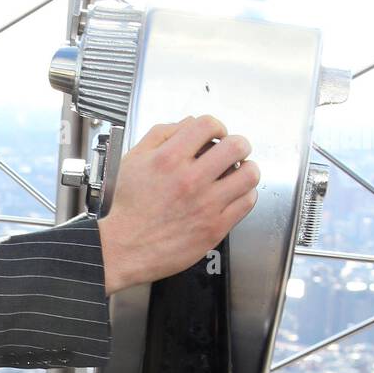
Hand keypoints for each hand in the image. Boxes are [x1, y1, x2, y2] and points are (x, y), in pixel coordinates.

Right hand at [97, 114, 259, 294]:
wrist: (124, 248)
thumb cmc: (128, 208)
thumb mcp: (133, 160)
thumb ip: (160, 135)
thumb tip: (187, 124)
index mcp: (169, 159)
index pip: (209, 125)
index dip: (217, 126)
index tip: (216, 135)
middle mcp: (190, 180)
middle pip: (237, 145)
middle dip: (237, 144)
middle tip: (232, 152)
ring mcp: (205, 204)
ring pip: (249, 174)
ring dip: (246, 169)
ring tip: (237, 173)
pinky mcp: (215, 227)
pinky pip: (247, 202)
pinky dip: (245, 194)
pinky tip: (233, 195)